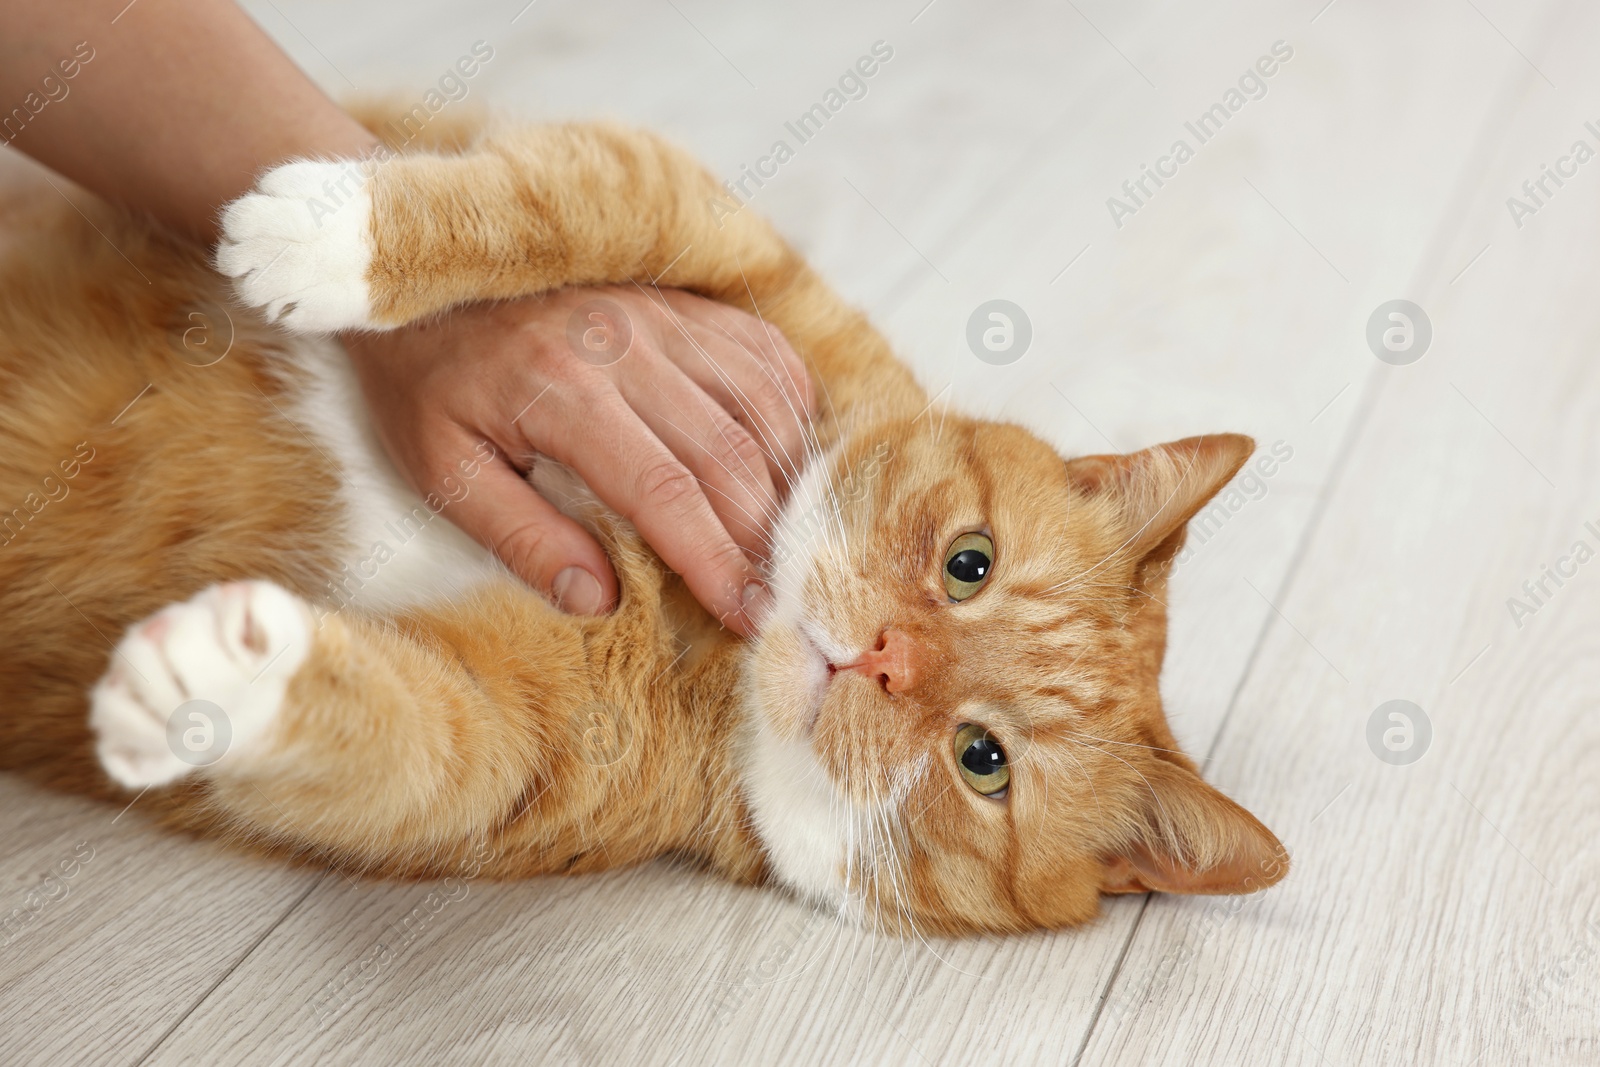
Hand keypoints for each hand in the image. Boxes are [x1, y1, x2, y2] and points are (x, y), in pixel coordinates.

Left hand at [342, 286, 814, 635]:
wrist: (418, 274)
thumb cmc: (428, 382)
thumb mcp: (442, 471)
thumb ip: (520, 538)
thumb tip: (599, 602)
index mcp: (562, 392)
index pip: (664, 490)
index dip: (714, 559)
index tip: (747, 615)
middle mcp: (625, 344)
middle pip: (728, 453)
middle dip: (763, 538)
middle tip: (777, 599)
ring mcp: (661, 314)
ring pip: (760, 403)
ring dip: (786, 480)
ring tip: (785, 543)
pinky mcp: (680, 301)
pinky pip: (764, 354)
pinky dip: (789, 412)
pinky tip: (786, 461)